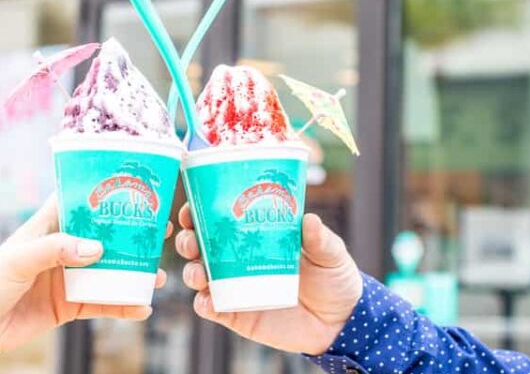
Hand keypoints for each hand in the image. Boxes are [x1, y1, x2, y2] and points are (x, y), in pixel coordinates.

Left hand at [0, 195, 168, 365]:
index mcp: (48, 224)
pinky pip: (101, 302)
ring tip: (160, 274)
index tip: (138, 184)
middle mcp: (62, 246)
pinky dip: (121, 304)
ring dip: (133, 270)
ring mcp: (67, 276)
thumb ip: (56, 250)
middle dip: (132, 233)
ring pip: (108, 269)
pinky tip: (141, 307)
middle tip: (162, 230)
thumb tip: (97, 249)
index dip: (106, 189)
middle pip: (104, 234)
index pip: (81, 198)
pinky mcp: (68, 304)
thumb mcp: (19, 259)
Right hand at [175, 204, 361, 355]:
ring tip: (198, 272)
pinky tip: (206, 299)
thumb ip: (319, 238)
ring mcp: (236, 286)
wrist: (341, 323)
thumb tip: (309, 220)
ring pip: (200, 275)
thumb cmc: (332, 277)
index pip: (220, 218)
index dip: (200, 210)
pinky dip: (204, 303)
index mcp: (254, 234)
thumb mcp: (329, 252)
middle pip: (201, 245)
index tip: (193, 205)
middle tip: (191, 240)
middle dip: (188, 240)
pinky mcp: (239, 315)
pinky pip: (213, 308)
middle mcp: (238, 258)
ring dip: (191, 271)